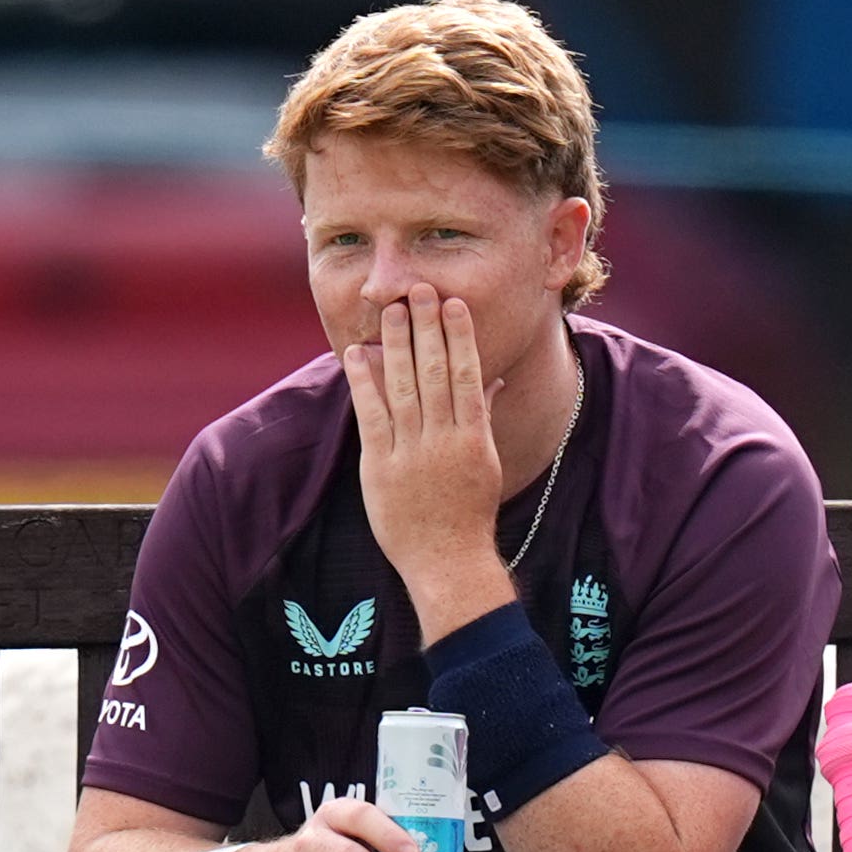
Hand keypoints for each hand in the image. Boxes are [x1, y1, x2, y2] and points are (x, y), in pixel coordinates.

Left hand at [340, 284, 508, 610]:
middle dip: (426, 328)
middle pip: (435, 372)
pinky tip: (359, 355)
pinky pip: (372, 417)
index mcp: (473, 436)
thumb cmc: (468, 513)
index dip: (459, 335)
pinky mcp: (381, 468)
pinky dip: (365, 383)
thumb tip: (492, 379)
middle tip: (419, 290)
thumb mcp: (484, 463)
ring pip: (405, 388)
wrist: (447, 560)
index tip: (452, 303)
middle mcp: (444, 439)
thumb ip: (483, 418)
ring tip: (389, 310)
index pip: (467, 373)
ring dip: (396, 344)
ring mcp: (412, 453)